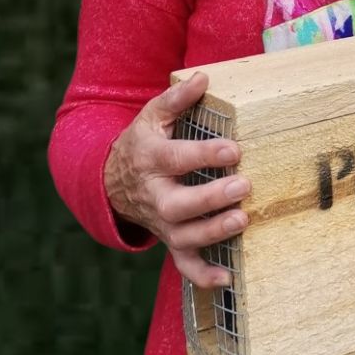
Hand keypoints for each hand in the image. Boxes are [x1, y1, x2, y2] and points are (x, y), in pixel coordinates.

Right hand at [103, 72, 250, 287]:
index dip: (204, 155)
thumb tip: (204, 76)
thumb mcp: (153, 116)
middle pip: (178, 203)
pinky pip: (184, 263)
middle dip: (210, 197)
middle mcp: (154, 195)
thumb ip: (177, 98)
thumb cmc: (144, 143)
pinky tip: (228, 278)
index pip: (176, 158)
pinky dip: (203, 275)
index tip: (234, 148)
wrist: (111, 180)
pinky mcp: (170, 240)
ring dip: (213, 231)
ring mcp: (162, 222)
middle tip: (243, 185)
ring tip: (242, 220)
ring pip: (183, 235)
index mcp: (150, 159)